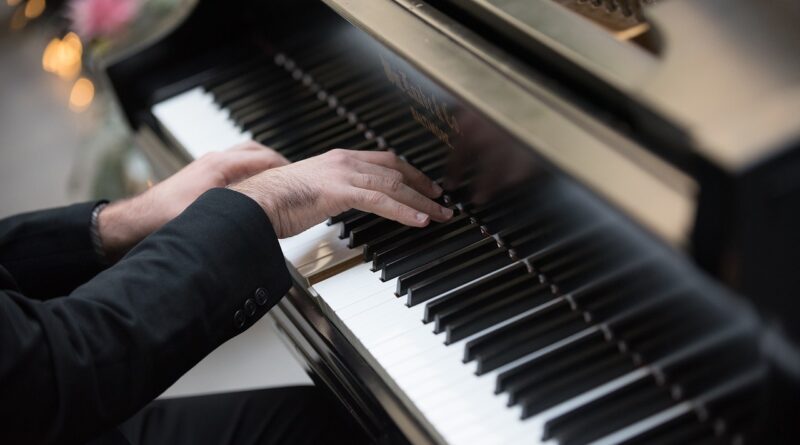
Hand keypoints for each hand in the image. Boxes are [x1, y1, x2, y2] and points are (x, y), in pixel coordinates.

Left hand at [99, 142, 288, 259]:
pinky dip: (248, 174)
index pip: (266, 159)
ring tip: (276, 180)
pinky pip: (233, 169)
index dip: (287, 169)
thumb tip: (269, 218)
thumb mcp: (211, 217)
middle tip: (294, 176)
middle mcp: (215, 162)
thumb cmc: (164, 219)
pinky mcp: (200, 179)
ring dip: (262, 166)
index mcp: (222, 166)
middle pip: (256, 152)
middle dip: (278, 162)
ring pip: (244, 158)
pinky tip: (250, 190)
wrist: (134, 225)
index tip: (301, 177)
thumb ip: (241, 215)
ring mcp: (206, 169)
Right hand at [231, 149, 453, 237]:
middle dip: (422, 185)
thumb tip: (342, 204)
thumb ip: (332, 194)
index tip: (424, 185)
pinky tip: (419, 221)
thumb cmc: (274, 202)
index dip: (409, 173)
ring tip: (440, 215)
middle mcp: (344, 161)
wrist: (254, 202)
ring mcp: (343, 173)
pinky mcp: (340, 191)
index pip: (383, 161)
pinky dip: (404, 211)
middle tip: (441, 200)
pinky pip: (381, 201)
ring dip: (422, 202)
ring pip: (394, 185)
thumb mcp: (311, 193)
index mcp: (338, 160)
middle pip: (395, 169)